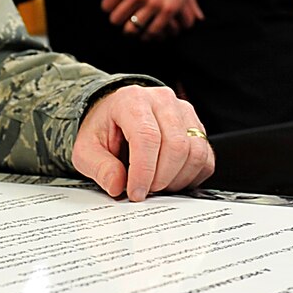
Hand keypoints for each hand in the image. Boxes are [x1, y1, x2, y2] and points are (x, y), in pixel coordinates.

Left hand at [73, 86, 215, 201]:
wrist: (115, 115)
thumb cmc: (104, 129)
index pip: (147, 137)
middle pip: (176, 146)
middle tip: (145, 191)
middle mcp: (162, 101)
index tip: (136, 193)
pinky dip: (191, 177)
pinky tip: (171, 180)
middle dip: (161, 178)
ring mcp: (184, 112)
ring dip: (177, 179)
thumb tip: (117, 185)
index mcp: (132, 100)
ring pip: (195, 152)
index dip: (144, 171)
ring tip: (156, 185)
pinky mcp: (197, 127)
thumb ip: (99, 167)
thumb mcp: (86, 149)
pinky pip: (206, 158)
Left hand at [96, 0, 204, 37]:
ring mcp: (155, 3)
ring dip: (130, 29)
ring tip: (131, 27)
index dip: (107, 8)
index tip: (111, 7)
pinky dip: (148, 34)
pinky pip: (154, 30)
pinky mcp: (170, 9)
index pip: (108, 5)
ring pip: (134, 28)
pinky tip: (147, 31)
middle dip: (116, 19)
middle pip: (118, 19)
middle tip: (120, 18)